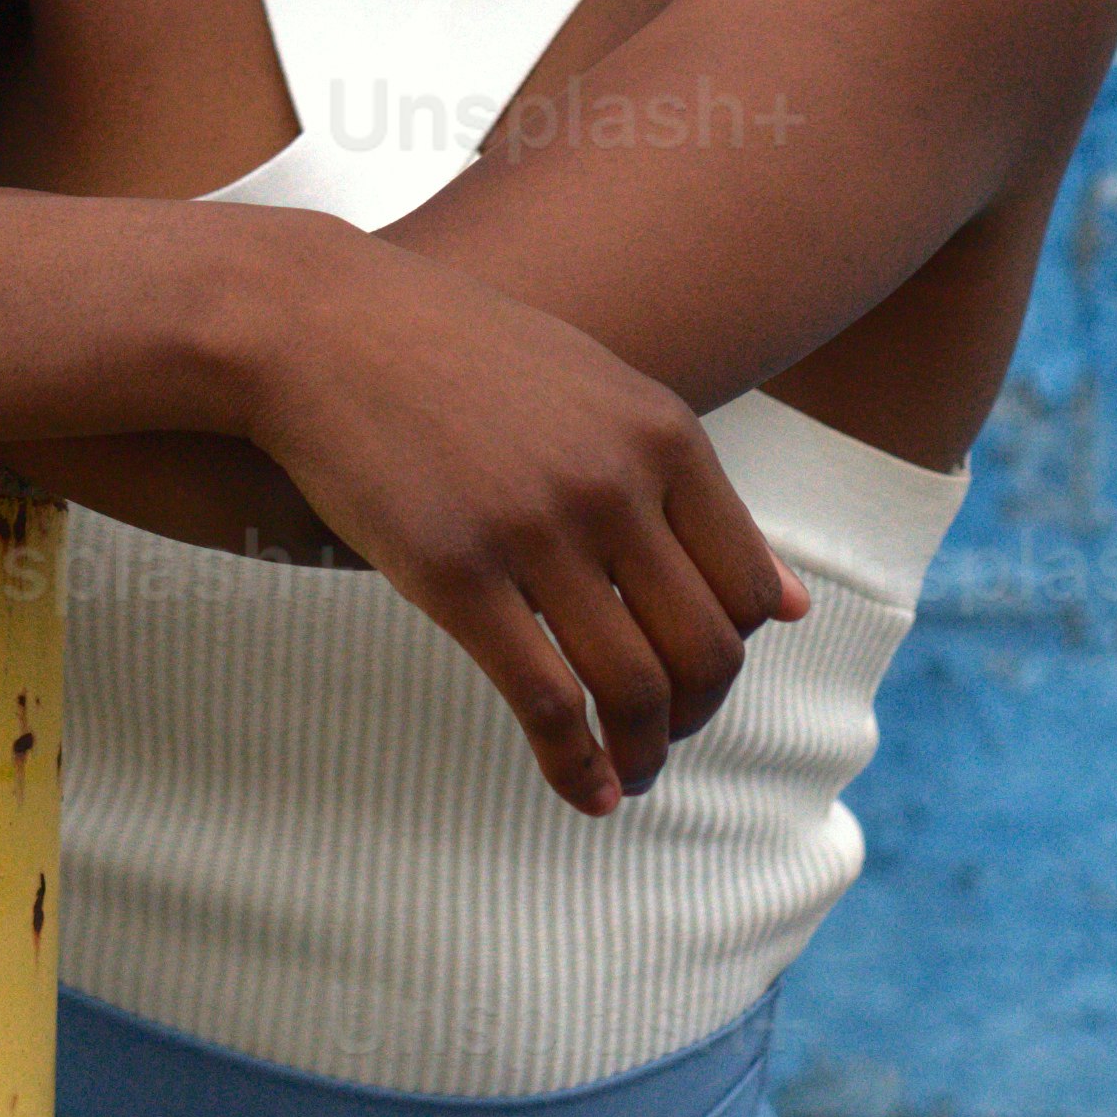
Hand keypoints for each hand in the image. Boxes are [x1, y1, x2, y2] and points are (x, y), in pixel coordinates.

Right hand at [230, 241, 809, 817]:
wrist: (322, 325)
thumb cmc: (457, 353)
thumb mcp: (597, 389)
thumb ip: (690, 487)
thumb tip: (793, 604)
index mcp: (662, 435)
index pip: (749, 587)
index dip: (733, 657)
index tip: (697, 685)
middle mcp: (615, 483)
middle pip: (705, 647)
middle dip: (695, 717)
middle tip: (663, 742)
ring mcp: (536, 529)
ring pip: (634, 685)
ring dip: (643, 754)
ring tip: (629, 780)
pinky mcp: (457, 575)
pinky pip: (545, 701)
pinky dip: (576, 767)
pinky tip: (583, 792)